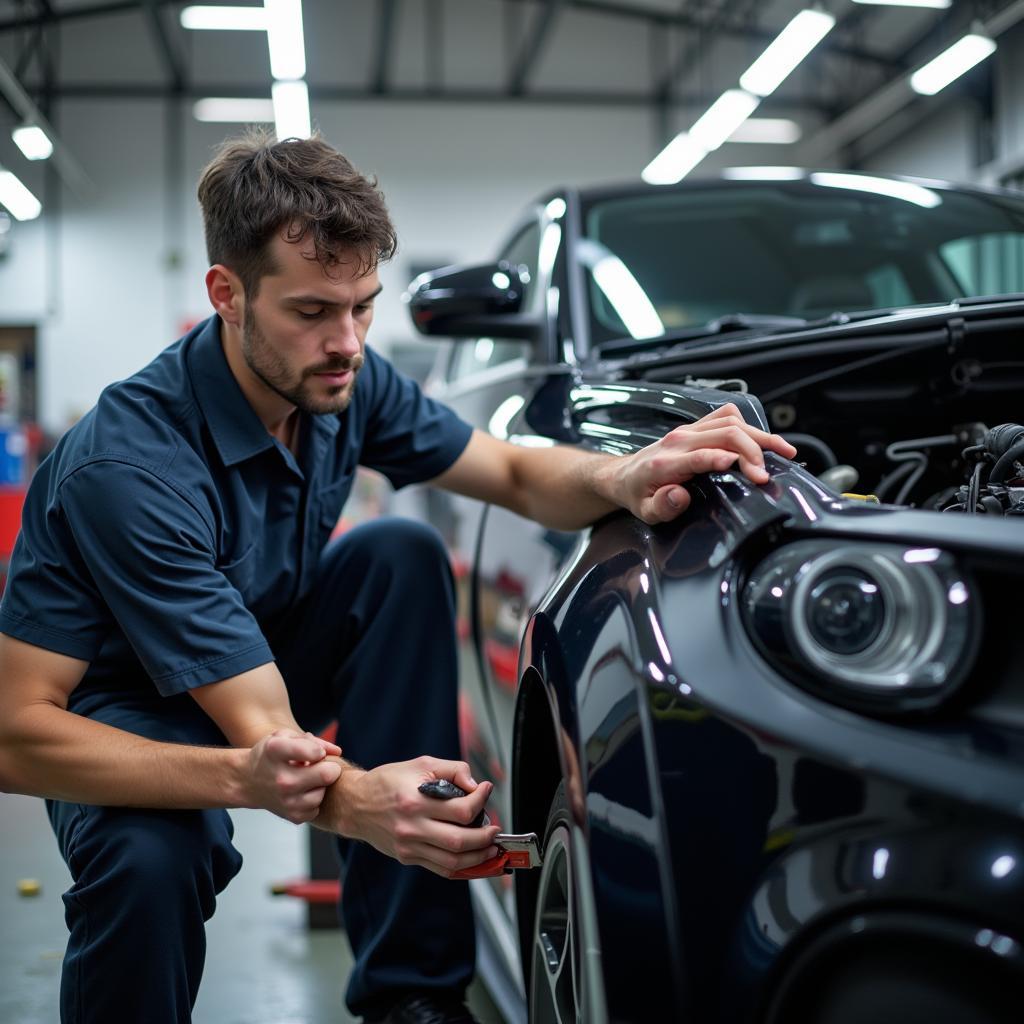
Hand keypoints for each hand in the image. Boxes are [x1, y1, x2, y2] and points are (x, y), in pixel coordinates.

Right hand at [246, 729, 342, 823]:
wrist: (248, 781)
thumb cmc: (271, 755)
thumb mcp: (286, 737)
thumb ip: (315, 741)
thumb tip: (337, 752)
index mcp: (277, 752)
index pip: (314, 752)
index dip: (320, 751)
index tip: (315, 753)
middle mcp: (281, 779)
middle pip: (327, 774)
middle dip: (329, 768)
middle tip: (319, 766)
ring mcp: (287, 801)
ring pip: (324, 792)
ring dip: (320, 785)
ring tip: (307, 779)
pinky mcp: (294, 817)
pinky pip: (318, 807)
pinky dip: (314, 799)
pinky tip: (302, 792)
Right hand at [325, 756, 501, 877]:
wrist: (355, 804)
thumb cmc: (388, 781)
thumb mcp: (421, 764)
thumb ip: (452, 770)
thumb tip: (476, 785)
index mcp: (415, 801)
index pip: (460, 810)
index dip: (480, 801)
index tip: (486, 791)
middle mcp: (412, 827)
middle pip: (459, 841)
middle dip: (485, 837)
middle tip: (495, 829)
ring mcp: (409, 846)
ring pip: (452, 861)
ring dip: (478, 857)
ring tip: (490, 847)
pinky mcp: (408, 857)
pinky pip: (440, 869)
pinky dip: (462, 868)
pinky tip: (474, 859)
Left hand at [610, 403, 796, 522]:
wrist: (624, 475)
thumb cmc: (637, 494)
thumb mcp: (644, 511)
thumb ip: (661, 506)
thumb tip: (679, 496)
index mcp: (665, 463)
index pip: (700, 455)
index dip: (726, 459)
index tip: (751, 472)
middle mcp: (678, 440)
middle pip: (724, 432)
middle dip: (752, 451)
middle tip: (768, 473)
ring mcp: (688, 430)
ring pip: (730, 421)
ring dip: (759, 435)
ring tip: (783, 451)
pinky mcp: (695, 427)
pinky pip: (726, 416)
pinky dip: (748, 425)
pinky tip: (763, 441)